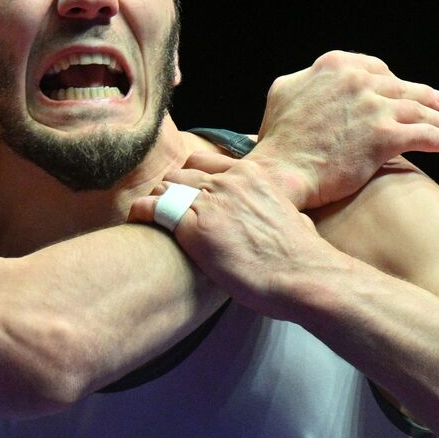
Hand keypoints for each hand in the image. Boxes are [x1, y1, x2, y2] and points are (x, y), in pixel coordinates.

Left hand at [128, 153, 342, 317]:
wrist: (301, 274)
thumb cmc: (302, 256)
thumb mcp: (297, 218)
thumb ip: (282, 211)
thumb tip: (296, 222)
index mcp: (250, 174)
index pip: (202, 162)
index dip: (190, 179)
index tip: (186, 196)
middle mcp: (226, 182)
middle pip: (180, 175)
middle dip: (171, 192)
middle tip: (166, 213)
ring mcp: (207, 202)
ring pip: (164, 189)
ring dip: (157, 204)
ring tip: (151, 221)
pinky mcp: (191, 227)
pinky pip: (152, 208)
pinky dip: (141, 211)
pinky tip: (136, 220)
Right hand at [249, 50, 438, 209]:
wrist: (280, 172)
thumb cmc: (278, 140)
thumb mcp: (283, 95)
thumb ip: (305, 82)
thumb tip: (312, 81)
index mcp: (334, 67)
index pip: (373, 68)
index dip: (388, 80)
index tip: (396, 89)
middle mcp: (358, 81)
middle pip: (400, 88)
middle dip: (421, 96)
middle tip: (437, 103)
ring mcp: (373, 107)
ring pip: (418, 109)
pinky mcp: (385, 137)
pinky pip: (426, 136)